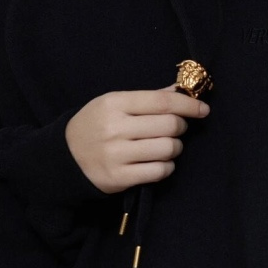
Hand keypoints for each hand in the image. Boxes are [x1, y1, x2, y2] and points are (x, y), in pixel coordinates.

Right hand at [65, 84, 210, 194]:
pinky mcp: (119, 178)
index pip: (162, 101)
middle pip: (169, 125)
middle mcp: (115, 128)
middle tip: (176, 129)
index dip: (188, 104)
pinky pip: (158, 171)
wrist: (65, 157)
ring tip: (167, 146)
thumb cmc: (95, 125)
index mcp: (114, 103)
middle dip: (181, 127)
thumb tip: (180, 89)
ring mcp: (116, 154)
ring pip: (167, 149)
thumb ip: (148, 98)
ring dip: (175, 148)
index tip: (203, 109)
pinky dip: (167, 167)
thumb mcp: (114, 103)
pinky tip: (160, 162)